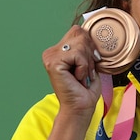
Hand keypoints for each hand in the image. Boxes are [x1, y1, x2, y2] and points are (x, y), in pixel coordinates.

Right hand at [41, 25, 102, 139]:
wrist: (81, 108)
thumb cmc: (85, 89)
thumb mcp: (89, 62)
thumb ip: (86, 46)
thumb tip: (89, 31)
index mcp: (58, 50)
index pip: (78, 31)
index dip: (89, 46)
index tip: (90, 64)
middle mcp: (51, 52)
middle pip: (79, 33)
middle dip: (89, 53)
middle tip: (85, 72)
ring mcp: (50, 57)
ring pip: (80, 44)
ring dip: (87, 62)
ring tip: (82, 76)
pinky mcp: (53, 63)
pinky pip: (78, 55)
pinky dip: (83, 67)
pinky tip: (77, 78)